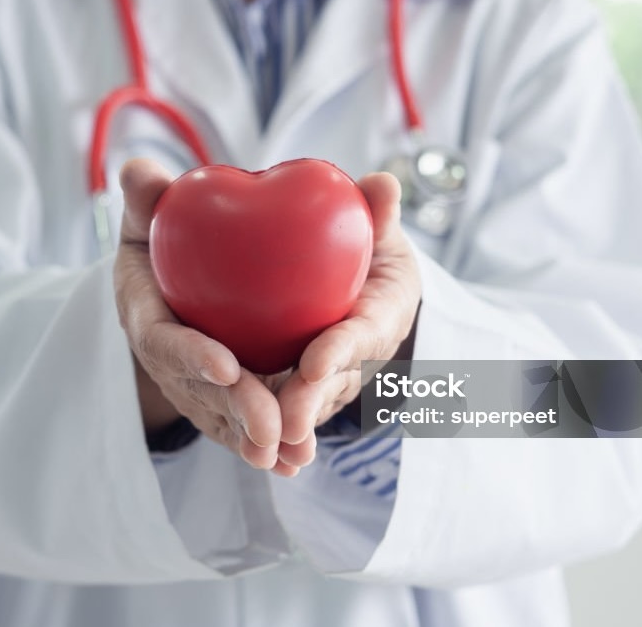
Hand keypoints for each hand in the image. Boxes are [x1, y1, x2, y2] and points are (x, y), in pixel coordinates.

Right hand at [114, 159, 300, 475]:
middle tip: (271, 427)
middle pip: (195, 389)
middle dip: (233, 410)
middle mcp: (163, 353)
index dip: (188, 355)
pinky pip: (236, 423)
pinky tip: (294, 461)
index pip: (160, 338)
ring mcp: (187, 380)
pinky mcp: (212, 396)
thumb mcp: (152, 211)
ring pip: (219, 416)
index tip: (226, 366)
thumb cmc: (163, 232)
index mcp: (142, 308)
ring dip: (252, 437)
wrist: (170, 268)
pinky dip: (262, 443)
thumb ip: (148, 196)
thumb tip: (138, 171)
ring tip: (289, 455)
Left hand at [274, 172, 420, 465]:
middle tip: (284, 423)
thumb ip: (375, 210)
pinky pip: (286, 411)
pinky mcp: (306, 387)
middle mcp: (363, 352)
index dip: (343, 349)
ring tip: (264, 449)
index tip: (316, 363)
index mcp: (386, 309)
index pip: (365, 333)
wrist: (362, 275)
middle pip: (335, 383)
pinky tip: (255, 456)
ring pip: (309, 405)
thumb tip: (384, 184)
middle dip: (310, 403)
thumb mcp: (376, 225)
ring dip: (287, 426)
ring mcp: (337, 376)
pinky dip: (272, 434)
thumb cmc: (368, 244)